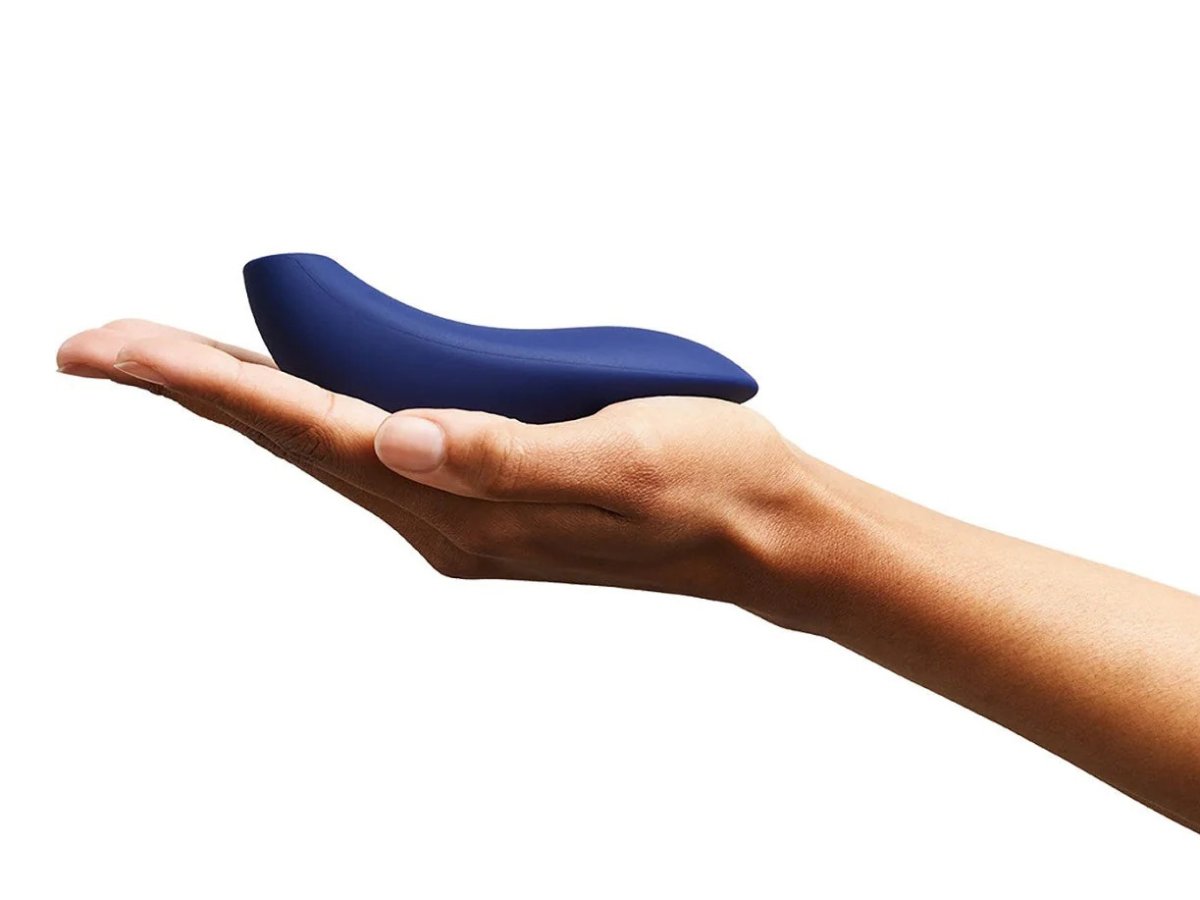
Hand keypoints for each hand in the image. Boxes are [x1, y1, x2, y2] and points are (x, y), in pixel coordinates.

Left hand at [57, 320, 831, 629]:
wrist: (760, 528)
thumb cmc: (707, 484)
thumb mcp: (621, 462)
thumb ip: (512, 457)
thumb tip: (397, 439)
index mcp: (468, 508)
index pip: (311, 432)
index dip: (207, 384)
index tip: (113, 351)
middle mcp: (446, 515)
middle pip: (294, 442)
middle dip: (194, 389)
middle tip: (101, 345)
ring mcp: (463, 507)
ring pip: (325, 445)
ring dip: (244, 400)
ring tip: (167, 360)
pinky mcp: (486, 490)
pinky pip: (373, 445)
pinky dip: (312, 409)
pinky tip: (291, 386)